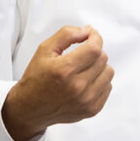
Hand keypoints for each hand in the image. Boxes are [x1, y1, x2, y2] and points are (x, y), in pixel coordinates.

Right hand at [1, 25, 113, 140]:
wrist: (31, 108)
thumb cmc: (36, 78)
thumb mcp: (45, 49)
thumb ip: (66, 34)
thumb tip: (87, 31)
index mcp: (65, 70)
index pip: (94, 48)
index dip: (95, 37)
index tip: (91, 35)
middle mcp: (77, 87)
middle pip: (102, 58)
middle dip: (93, 51)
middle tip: (80, 54)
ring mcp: (86, 100)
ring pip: (108, 72)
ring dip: (99, 66)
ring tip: (83, 69)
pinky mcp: (92, 110)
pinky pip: (108, 87)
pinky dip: (99, 81)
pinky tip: (85, 82)